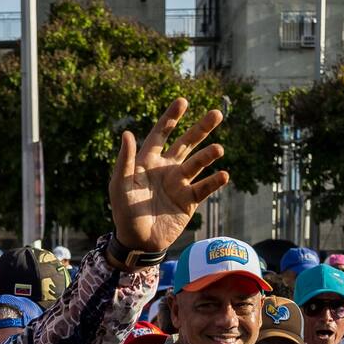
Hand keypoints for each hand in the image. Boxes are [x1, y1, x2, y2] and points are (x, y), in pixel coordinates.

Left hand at [109, 98, 228, 252]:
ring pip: (198, 163)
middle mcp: (167, 168)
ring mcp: (180, 183)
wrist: (138, 242)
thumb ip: (125, 161)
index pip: (160, 135)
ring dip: (208, 155)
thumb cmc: (125, 213)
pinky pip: (204, 187)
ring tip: (217, 150)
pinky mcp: (189, 200)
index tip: (183, 101)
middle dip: (201, 128)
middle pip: (186, 143)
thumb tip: (127, 133)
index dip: (170, 118)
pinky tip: (223, 175)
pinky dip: (214, 181)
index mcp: (148, 162)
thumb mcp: (121, 186)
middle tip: (217, 114)